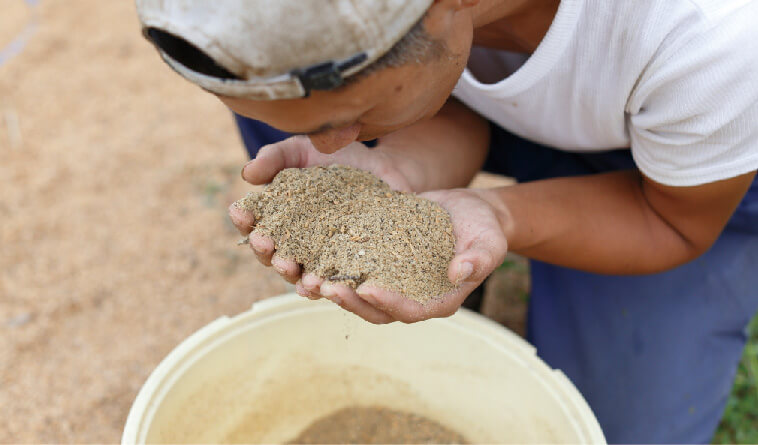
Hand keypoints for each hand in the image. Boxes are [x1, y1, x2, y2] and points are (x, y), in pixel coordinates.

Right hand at [228, 135, 416, 286]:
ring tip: (293, 272)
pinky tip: (324, 287)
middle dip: (267, 253)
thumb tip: (248, 174)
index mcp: (278, 218)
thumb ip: (276, 158)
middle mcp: (296, 244)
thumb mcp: (304, 150)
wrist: (384, 167)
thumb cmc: (338, 157)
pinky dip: (329, 289)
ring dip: (294, 278)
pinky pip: (338, 285)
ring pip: (302, 278)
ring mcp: (322, 259)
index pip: (254, 224)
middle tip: (267, 246)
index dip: (244, 221)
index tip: (241, 213)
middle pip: (273, 257)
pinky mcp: (350, 268)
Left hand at [295, 188, 508, 323]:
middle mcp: (412, 297)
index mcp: (439, 300)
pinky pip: (355, 270)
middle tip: (326, 287)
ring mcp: (394, 282)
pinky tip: (312, 253)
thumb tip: (459, 272)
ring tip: (310, 276)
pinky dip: (334, 266)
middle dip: (351, 302)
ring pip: (359, 294)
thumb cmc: (484, 228)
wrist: (469, 212)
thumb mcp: (489, 240)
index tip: (367, 289)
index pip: (411, 311)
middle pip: (377, 310)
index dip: (389, 303)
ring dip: (335, 289)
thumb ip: (479, 258)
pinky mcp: (381, 263)